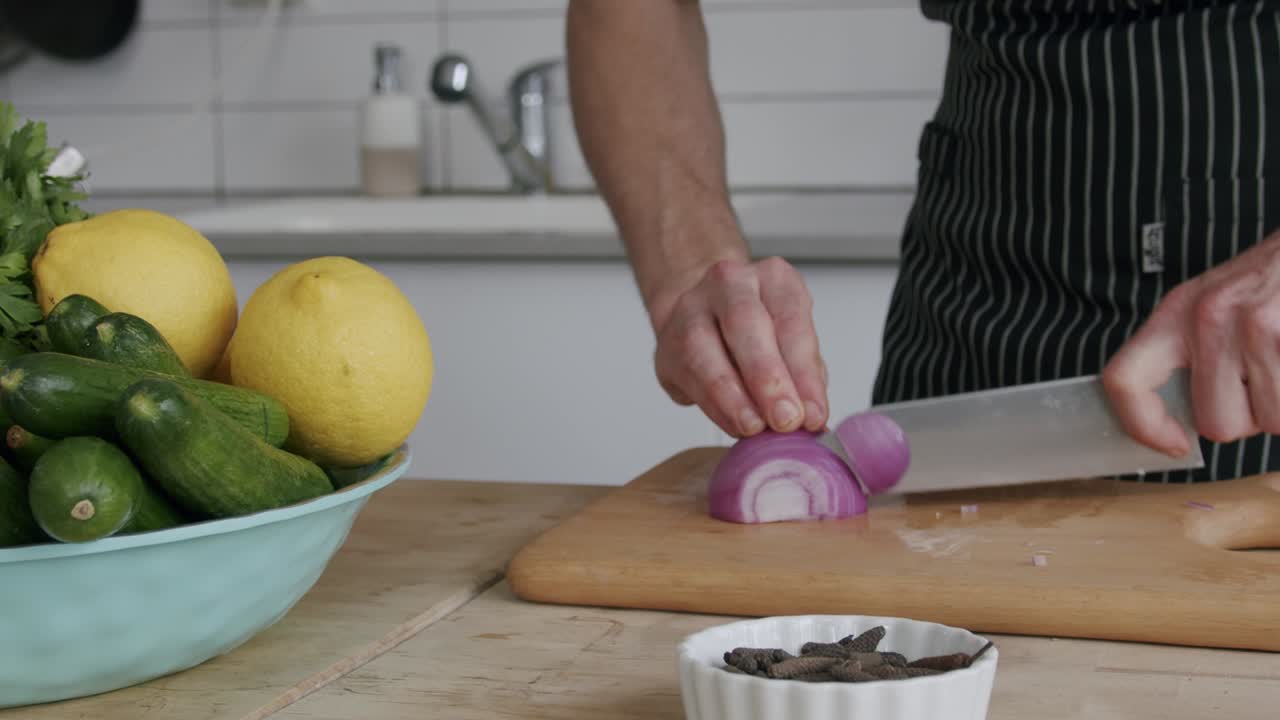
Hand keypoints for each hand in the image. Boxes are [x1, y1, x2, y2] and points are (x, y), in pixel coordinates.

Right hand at [648, 256, 828, 437]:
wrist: (705, 316)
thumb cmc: (760, 331)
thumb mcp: (793, 341)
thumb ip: (804, 374)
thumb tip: (810, 416)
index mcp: (773, 278)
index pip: (792, 321)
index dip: (804, 372)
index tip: (813, 414)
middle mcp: (730, 283)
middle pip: (745, 323)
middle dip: (767, 377)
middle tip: (785, 419)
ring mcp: (691, 308)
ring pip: (705, 350)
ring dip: (733, 397)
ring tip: (754, 427)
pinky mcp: (667, 342)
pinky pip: (690, 377)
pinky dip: (715, 407)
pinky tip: (734, 425)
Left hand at [1103, 232, 1279, 455]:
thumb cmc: (1269, 280)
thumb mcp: (1214, 301)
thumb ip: (1189, 355)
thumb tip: (1177, 425)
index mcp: (1177, 313)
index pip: (1125, 382)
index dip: (1143, 426)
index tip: (1175, 443)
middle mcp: (1209, 318)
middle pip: (1216, 424)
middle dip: (1246, 417)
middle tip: (1261, 383)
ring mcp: (1256, 326)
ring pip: (1270, 422)